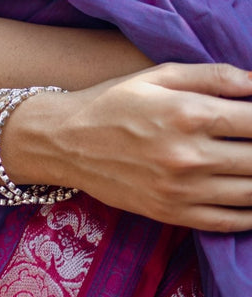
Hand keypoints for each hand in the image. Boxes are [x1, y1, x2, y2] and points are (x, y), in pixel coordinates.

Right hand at [14, 62, 251, 231]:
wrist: (64, 141)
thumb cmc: (112, 101)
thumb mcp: (158, 75)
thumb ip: (213, 76)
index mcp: (188, 113)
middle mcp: (189, 155)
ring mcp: (181, 190)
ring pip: (251, 192)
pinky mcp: (172, 214)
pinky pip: (228, 221)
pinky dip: (250, 214)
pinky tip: (250, 198)